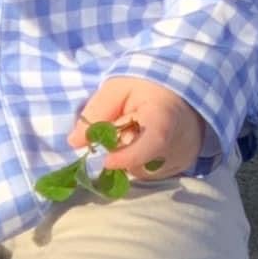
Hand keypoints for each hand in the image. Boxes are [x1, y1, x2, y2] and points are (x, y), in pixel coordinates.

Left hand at [69, 77, 206, 179]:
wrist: (181, 90)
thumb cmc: (147, 86)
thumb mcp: (117, 89)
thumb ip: (96, 113)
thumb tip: (75, 142)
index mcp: (166, 116)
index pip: (154, 141)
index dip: (128, 156)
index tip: (107, 161)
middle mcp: (180, 142)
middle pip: (140, 162)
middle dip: (120, 151)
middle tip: (120, 128)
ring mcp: (182, 157)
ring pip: (143, 170)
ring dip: (129, 158)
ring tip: (134, 133)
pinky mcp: (181, 166)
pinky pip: (152, 172)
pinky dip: (141, 162)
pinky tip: (143, 143)